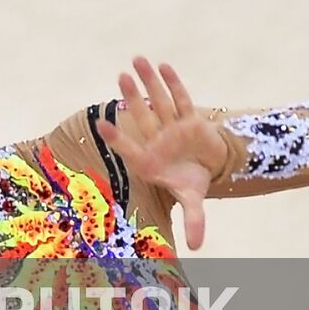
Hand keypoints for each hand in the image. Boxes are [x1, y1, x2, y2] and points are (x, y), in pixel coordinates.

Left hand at [93, 56, 228, 250]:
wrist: (208, 168)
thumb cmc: (190, 183)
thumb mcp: (193, 200)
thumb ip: (195, 221)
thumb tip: (196, 249)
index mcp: (150, 161)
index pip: (130, 148)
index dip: (118, 137)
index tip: (101, 124)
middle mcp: (157, 141)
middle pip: (142, 116)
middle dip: (132, 97)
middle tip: (119, 75)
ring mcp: (172, 127)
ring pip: (159, 102)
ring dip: (148, 82)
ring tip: (136, 60)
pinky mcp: (189, 120)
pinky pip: (180, 99)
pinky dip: (173, 84)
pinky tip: (163, 66)